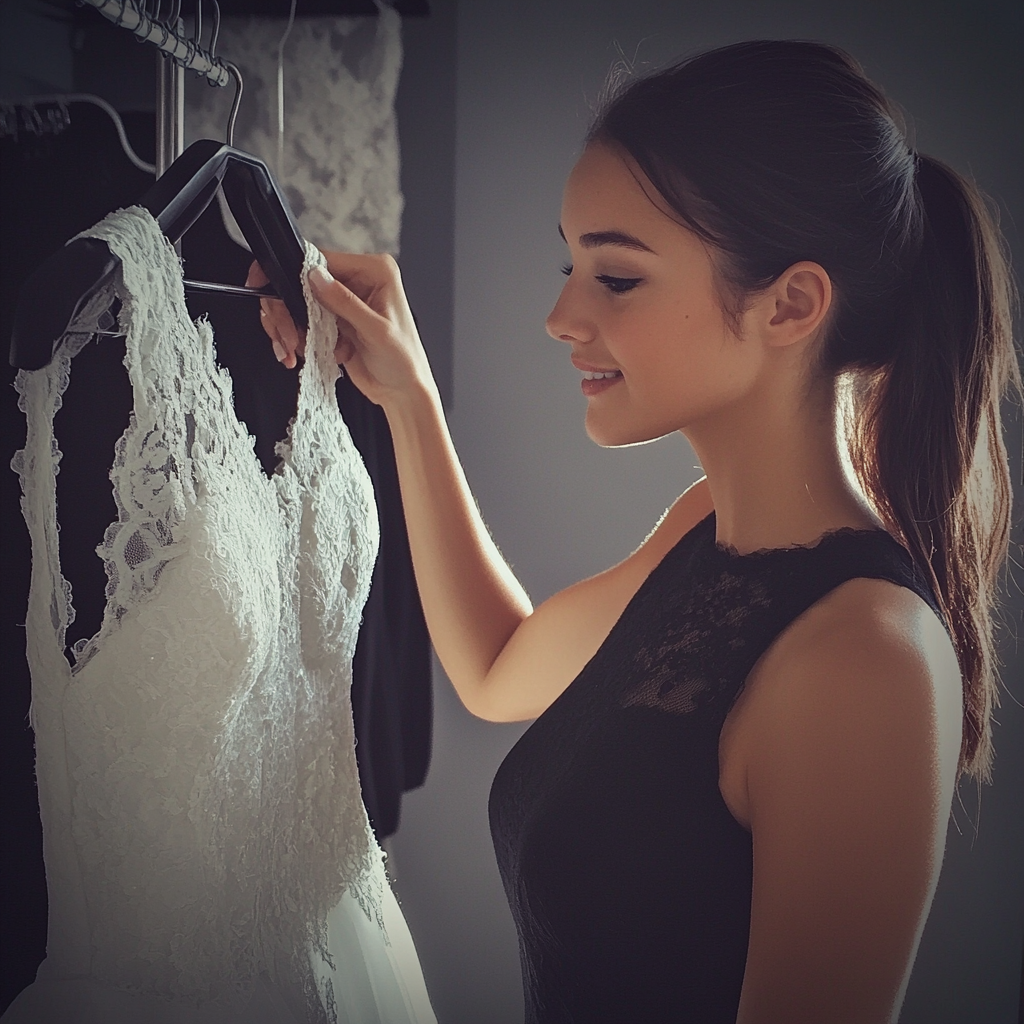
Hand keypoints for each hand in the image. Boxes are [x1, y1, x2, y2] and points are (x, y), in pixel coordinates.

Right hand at [248, 251, 434, 408]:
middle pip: (303, 280)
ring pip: (298, 302)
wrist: (403, 392)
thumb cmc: (405, 361)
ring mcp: (344, 302)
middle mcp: (359, 282)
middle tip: (287, 336)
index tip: (273, 287)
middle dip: (288, 310)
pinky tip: (305, 353)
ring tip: (295, 349)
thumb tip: (316, 277)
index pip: (325, 259)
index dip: (294, 271)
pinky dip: (296, 338)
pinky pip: (302, 322)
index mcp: (375, 272)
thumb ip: (345, 303)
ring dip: (290, 328)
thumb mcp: (376, 330)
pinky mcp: (334, 321)